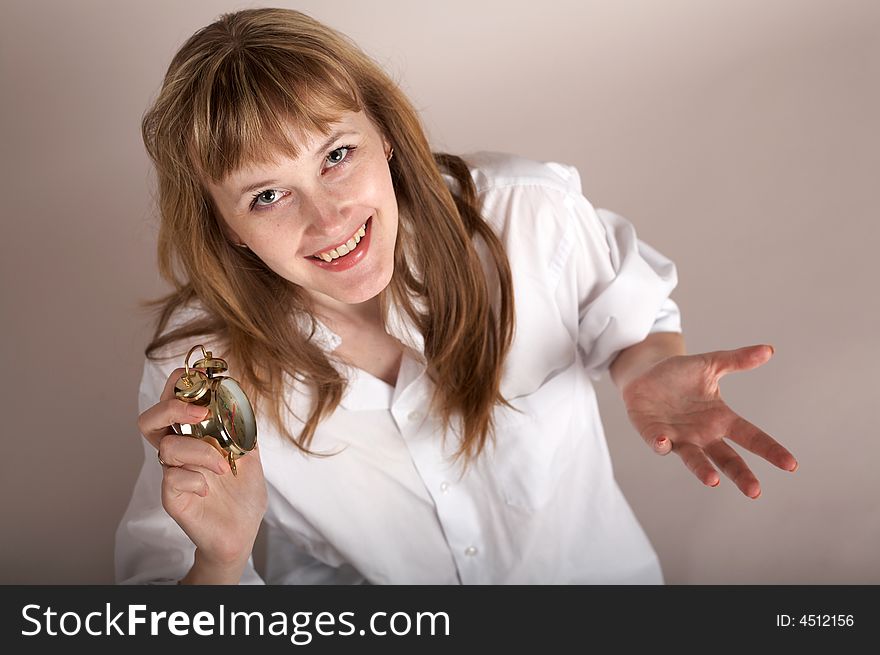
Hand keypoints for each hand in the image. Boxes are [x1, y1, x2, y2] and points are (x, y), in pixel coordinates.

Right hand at [136, 367, 267, 574]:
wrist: (243, 531)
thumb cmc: (243, 491)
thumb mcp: (250, 450)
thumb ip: (242, 423)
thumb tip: (238, 392)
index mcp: (192, 435)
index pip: (172, 400)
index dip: (181, 384)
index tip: (208, 382)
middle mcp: (177, 451)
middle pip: (150, 419)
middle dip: (173, 408)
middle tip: (201, 415)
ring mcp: (171, 474)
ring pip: (168, 447)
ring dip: (201, 452)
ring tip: (224, 467)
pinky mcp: (171, 497)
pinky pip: (173, 478)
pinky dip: (197, 480)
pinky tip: (210, 489)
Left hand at [621, 345, 796, 497]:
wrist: (645, 374)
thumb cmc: (679, 373)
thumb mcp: (711, 364)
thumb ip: (737, 360)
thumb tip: (768, 349)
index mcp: (721, 419)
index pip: (751, 436)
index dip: (769, 449)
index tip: (791, 464)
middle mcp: (702, 434)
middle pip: (726, 459)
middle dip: (740, 474)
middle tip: (755, 491)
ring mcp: (678, 437)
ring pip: (694, 458)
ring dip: (702, 470)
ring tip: (713, 480)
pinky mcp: (653, 433)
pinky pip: (658, 443)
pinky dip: (661, 444)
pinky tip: (665, 443)